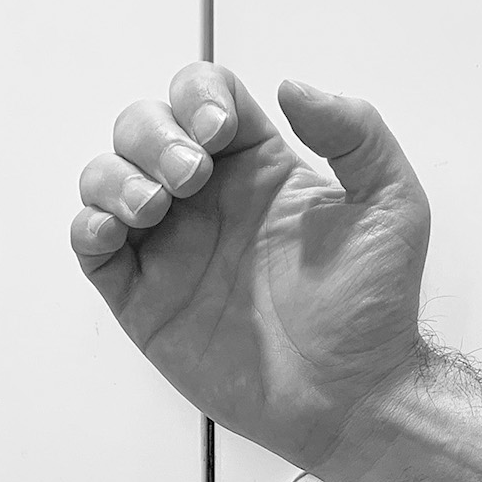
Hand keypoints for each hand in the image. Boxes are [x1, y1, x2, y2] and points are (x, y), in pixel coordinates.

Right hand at [72, 63, 430, 473]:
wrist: (353, 397)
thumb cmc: (375, 309)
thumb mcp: (393, 205)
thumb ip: (357, 133)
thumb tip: (291, 84)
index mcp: (258, 168)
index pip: (204, 96)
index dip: (197, 95)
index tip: (218, 130)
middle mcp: (208, 202)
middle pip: (144, 127)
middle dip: (154, 136)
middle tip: (190, 178)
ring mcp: (171, 249)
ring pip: (107, 178)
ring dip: (116, 176)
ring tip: (154, 208)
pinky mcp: (144, 299)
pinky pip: (91, 246)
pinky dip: (88, 224)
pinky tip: (116, 230)